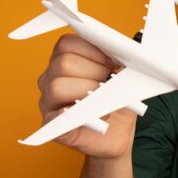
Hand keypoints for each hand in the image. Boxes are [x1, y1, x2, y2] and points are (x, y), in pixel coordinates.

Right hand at [37, 34, 136, 158]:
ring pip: (58, 86)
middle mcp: (51, 78)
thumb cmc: (117, 102)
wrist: (118, 134)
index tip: (115, 63)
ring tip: (105, 101)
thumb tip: (129, 50)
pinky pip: (53, 116)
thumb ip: (119, 61)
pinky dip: (75, 113)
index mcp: (65, 61)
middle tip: (111, 83)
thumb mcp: (124, 78)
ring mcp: (48, 101)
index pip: (66, 44)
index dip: (93, 51)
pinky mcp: (51, 125)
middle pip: (64, 63)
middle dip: (95, 71)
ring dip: (88, 91)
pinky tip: (93, 115)